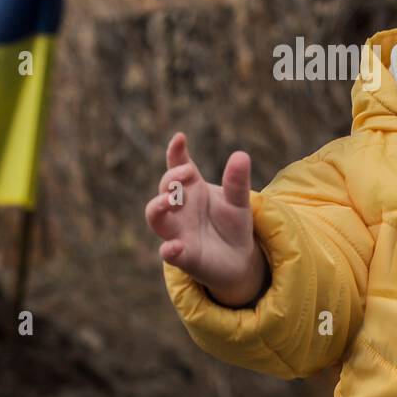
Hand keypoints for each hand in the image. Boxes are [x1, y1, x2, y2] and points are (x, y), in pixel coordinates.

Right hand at [145, 131, 268, 306]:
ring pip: (155, 217)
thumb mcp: (239, 201)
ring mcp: (178, 231)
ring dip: (158, 207)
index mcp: (192, 189)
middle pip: (164, 188)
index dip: (175, 152)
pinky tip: (174, 247)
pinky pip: (168, 252)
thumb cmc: (233, 224)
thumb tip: (241, 155)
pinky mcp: (184, 256)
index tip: (180, 138)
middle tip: (188, 173)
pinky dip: (169, 250)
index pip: (178, 166)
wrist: (240, 258)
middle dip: (171, 178)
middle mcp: (180, 208)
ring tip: (170, 200)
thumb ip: (237, 181)